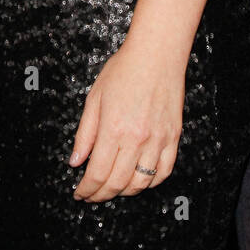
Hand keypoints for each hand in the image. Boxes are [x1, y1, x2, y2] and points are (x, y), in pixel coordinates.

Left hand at [68, 41, 184, 201]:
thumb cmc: (124, 69)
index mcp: (113, 129)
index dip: (87, 189)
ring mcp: (158, 139)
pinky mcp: (173, 136)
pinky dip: (150, 183)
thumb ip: (85, 133)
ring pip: (141, 183)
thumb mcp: (94, 98)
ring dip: (124, 192)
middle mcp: (136, 139)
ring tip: (113, 188)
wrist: (157, 53)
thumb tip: (75, 161)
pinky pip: (163, 171)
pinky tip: (139, 180)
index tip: (80, 193)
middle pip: (117, 183)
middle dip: (101, 195)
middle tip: (92, 195)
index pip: (97, 174)